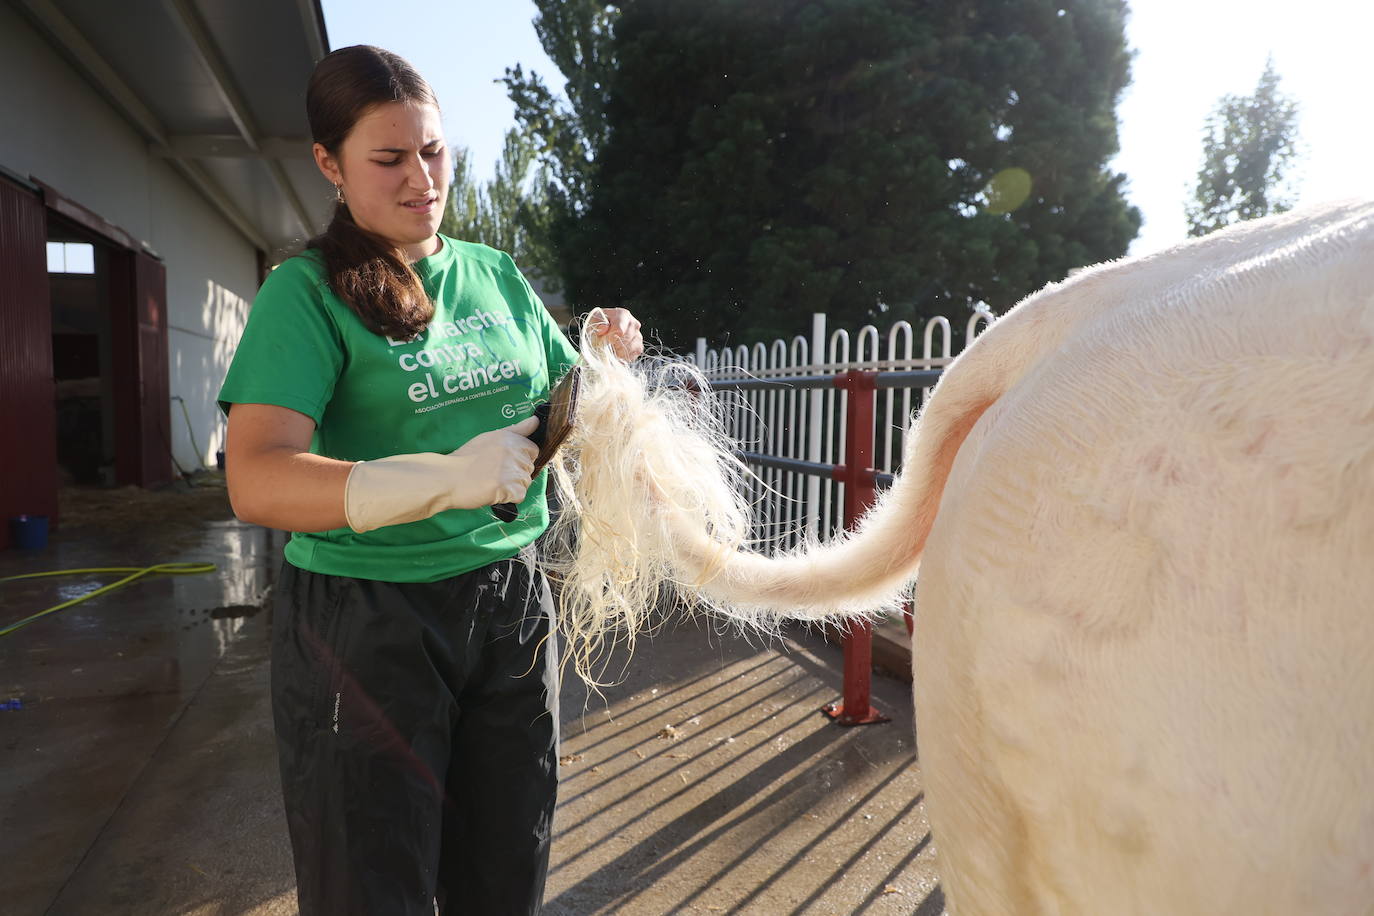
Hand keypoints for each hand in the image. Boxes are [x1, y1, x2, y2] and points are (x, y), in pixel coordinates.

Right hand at [343, 417, 539, 531]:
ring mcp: (512, 471)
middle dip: (517, 473)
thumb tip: (536, 420)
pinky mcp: (508, 489)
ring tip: (492, 483)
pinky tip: (494, 493)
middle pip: (530, 468)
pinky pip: (520, 496)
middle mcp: (514, 452)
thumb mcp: (490, 436)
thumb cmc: (465, 458)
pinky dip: (509, 498)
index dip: (521, 458)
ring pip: (526, 483)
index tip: (505, 462)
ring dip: (512, 486)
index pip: (533, 449)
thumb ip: (516, 429)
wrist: (448, 478)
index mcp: (510, 437)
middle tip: (494, 474)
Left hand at [589, 307, 643, 360]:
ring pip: (630, 348)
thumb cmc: (599, 326)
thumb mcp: (594, 321)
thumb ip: (598, 323)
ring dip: (618, 352)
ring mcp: (638, 336)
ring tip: (612, 348)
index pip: (620, 330)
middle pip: (626, 340)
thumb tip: (603, 329)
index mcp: (623, 315)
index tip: (604, 339)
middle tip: (607, 344)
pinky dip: (624, 356)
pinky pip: (634, 354)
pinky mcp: (639, 347)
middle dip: (614, 345)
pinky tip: (617, 352)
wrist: (603, 333)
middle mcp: (634, 324)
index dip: (610, 338)